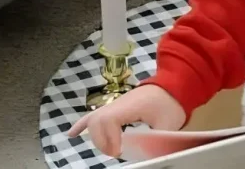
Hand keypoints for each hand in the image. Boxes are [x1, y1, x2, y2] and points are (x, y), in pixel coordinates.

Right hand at [67, 85, 186, 157]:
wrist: (173, 85)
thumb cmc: (170, 104)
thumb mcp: (167, 125)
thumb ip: (156, 141)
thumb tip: (150, 160)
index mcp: (130, 106)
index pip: (109, 119)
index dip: (109, 138)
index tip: (119, 151)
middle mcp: (118, 104)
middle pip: (97, 120)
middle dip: (101, 141)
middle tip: (116, 153)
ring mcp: (114, 105)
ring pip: (93, 118)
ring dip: (94, 137)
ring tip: (106, 151)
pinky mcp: (115, 108)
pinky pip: (95, 115)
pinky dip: (82, 125)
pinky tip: (71, 134)